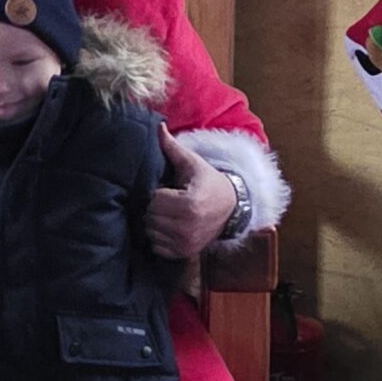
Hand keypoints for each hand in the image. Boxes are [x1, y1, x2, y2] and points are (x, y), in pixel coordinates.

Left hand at [145, 127, 238, 258]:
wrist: (231, 207)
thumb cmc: (208, 182)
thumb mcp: (193, 163)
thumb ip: (173, 148)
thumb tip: (159, 126)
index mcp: (189, 204)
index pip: (154, 200)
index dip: (157, 192)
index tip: (168, 189)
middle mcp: (187, 227)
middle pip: (150, 217)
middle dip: (154, 207)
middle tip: (167, 200)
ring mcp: (186, 243)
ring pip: (151, 232)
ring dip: (155, 222)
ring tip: (169, 212)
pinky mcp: (185, 253)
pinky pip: (157, 247)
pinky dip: (160, 237)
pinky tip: (170, 226)